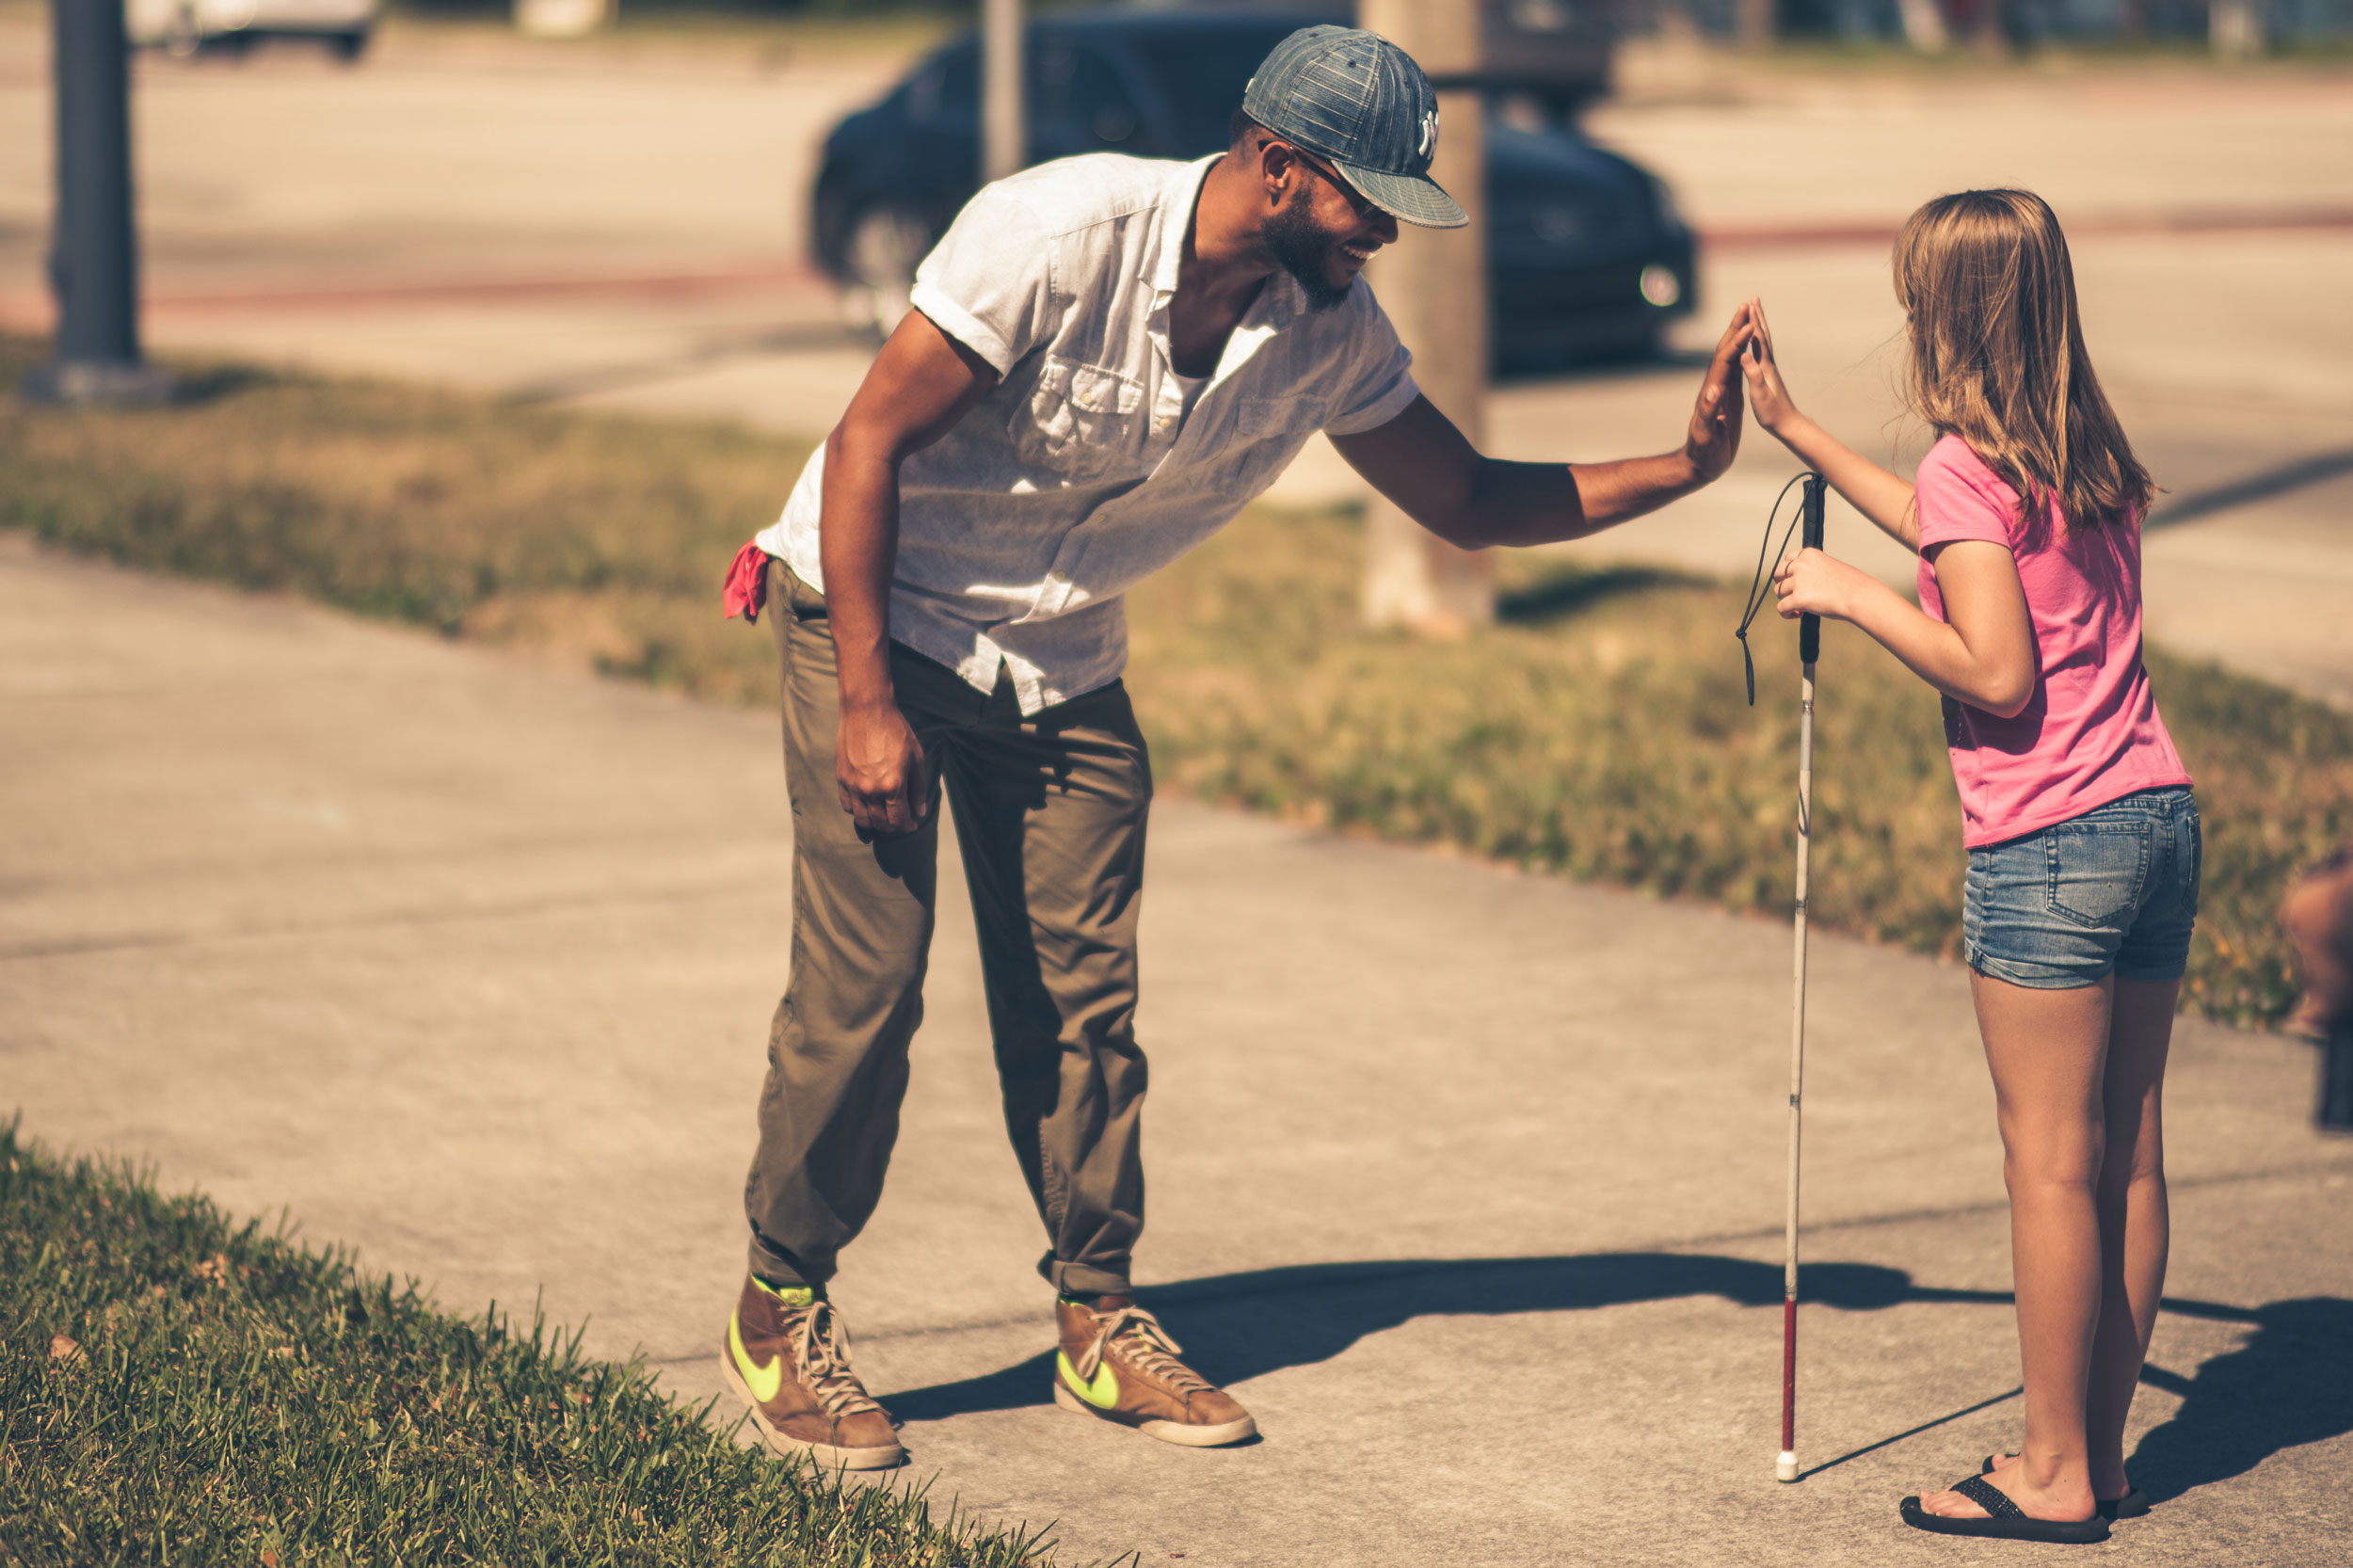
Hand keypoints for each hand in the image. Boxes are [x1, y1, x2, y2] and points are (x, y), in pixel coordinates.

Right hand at [836, 700, 928, 832]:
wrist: (867, 711)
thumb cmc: (895, 731)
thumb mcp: (916, 758)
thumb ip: (918, 788)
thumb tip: (920, 811)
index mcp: (892, 785)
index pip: (899, 820)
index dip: (907, 826)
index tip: (912, 823)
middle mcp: (871, 790)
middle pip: (881, 824)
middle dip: (893, 826)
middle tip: (899, 820)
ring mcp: (854, 786)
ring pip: (862, 819)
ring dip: (875, 823)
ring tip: (883, 816)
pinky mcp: (842, 778)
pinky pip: (847, 805)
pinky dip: (857, 811)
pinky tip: (867, 805)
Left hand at [1681, 302, 1754, 484]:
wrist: (1699, 464)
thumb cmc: (1703, 453)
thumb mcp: (1705, 434)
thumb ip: (1707, 413)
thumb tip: (1714, 390)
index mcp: (1712, 392)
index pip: (1724, 361)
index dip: (1735, 342)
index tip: (1748, 325)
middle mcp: (1715, 386)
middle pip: (1724, 350)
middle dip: (1735, 327)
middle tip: (1746, 305)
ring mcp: (1721, 390)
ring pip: (1729, 356)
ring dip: (1738, 335)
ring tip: (1748, 316)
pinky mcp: (1727, 397)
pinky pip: (1734, 369)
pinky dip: (1742, 353)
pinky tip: (1747, 346)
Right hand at [1739, 296, 1802, 439]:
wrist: (1788, 424)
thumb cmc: (1772, 413)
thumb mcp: (1759, 394)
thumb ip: (1752, 373)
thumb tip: (1744, 353)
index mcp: (1765, 367)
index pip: (1758, 339)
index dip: (1753, 320)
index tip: (1749, 303)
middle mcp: (1768, 364)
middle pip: (1763, 335)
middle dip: (1757, 317)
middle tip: (1754, 299)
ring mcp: (1769, 369)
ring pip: (1763, 342)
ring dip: (1758, 327)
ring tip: (1754, 314)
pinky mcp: (1767, 376)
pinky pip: (1760, 353)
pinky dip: (1756, 342)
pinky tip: (1754, 342)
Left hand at [1773, 547, 1866, 621]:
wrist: (1860, 596)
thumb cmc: (1850, 585)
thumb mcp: (1829, 567)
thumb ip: (1812, 570)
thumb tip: (1798, 583)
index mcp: (1809, 554)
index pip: (1788, 559)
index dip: (1789, 572)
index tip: (1796, 581)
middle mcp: (1801, 564)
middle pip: (1777, 573)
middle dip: (1783, 584)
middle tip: (1794, 594)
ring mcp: (1798, 581)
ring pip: (1778, 591)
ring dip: (1787, 599)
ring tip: (1801, 607)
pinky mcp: (1798, 599)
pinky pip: (1781, 608)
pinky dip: (1786, 613)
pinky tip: (1798, 614)